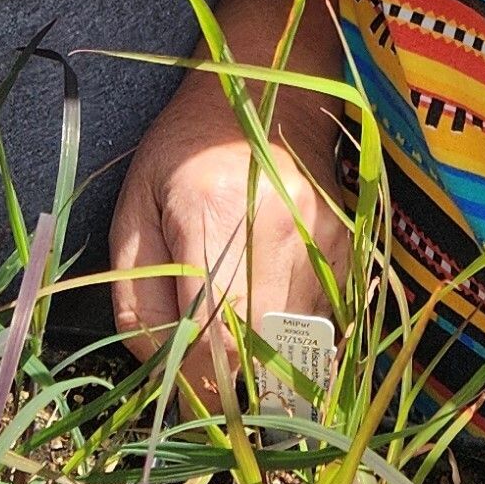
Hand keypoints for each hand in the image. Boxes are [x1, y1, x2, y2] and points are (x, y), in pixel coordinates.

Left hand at [108, 70, 350, 406]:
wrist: (265, 85)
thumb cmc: (184, 148)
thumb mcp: (133, 210)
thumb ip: (136, 296)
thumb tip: (159, 372)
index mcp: (214, 213)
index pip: (212, 340)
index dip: (194, 386)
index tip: (176, 397)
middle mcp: (281, 229)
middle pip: (262, 354)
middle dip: (230, 388)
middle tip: (205, 385)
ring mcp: (326, 238)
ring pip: (300, 348)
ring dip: (266, 369)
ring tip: (237, 354)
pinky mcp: (351, 246)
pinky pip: (328, 324)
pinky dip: (298, 341)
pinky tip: (272, 323)